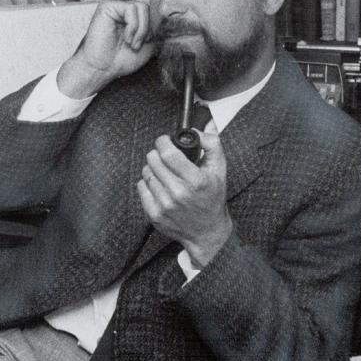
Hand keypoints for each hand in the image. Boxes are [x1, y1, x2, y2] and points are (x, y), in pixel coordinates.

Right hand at [57, 0, 153, 98]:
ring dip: (141, 29)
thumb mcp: (149, 45)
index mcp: (134, 18)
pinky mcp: (108, 7)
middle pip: (150, 7)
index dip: (159, 18)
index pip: (153, 7)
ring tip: (133, 43)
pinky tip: (126, 38)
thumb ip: (157, 30)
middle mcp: (125, 10)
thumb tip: (169, 18)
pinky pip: (131, 9)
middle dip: (149, 28)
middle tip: (140, 44)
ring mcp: (116, 7)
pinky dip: (133, 26)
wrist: (103, 69)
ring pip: (142, 7)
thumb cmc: (121, 59)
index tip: (158, 33)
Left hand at [137, 129, 232, 267]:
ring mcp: (165, 205)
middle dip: (158, 153)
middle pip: (153, 160)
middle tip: (165, 156)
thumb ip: (212, 144)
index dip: (163, 142)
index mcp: (195, 181)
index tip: (164, 140)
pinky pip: (141, 187)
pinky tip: (160, 184)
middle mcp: (178, 194)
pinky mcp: (154, 214)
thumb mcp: (219, 169)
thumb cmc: (213, 197)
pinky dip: (148, 182)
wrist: (207, 231)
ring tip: (165, 172)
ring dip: (153, 168)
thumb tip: (197, 129)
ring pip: (146, 172)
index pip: (168, 153)